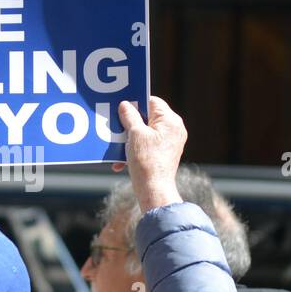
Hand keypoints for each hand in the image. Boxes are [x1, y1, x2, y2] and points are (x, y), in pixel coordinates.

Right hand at [115, 96, 185, 212]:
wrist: (154, 190)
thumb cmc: (147, 162)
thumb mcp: (135, 135)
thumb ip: (130, 116)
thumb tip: (125, 105)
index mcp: (170, 121)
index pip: (152, 101)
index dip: (136, 102)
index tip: (122, 107)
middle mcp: (174, 130)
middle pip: (148, 117)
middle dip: (130, 123)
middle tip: (117, 126)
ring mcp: (170, 142)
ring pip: (145, 132)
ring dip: (129, 139)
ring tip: (118, 147)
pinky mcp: (164, 154)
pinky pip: (147, 145)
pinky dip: (135, 149)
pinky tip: (122, 160)